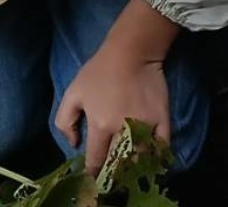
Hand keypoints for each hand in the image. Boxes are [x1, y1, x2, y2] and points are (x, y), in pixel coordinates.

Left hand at [55, 42, 171, 174]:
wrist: (131, 51)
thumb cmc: (99, 71)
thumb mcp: (73, 92)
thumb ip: (65, 120)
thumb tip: (73, 143)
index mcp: (100, 126)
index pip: (95, 160)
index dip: (92, 172)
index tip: (92, 176)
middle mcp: (122, 131)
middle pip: (117, 163)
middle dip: (112, 173)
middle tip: (110, 174)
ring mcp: (145, 127)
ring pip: (139, 158)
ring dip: (132, 166)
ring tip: (128, 168)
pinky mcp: (162, 120)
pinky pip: (162, 147)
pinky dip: (156, 156)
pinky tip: (150, 158)